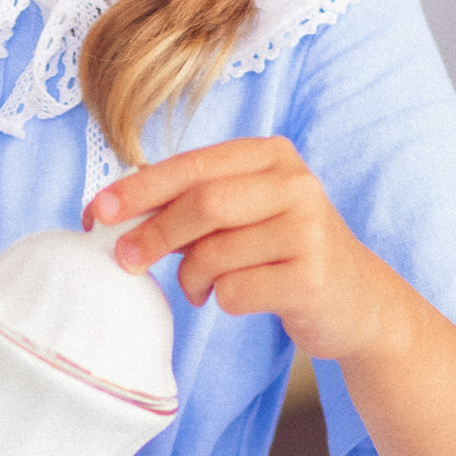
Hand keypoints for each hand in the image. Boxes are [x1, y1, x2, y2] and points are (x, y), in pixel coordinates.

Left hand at [85, 139, 399, 367]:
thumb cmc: (282, 251)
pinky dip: (221, 300)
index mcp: (273, 155)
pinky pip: (236, 292)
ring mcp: (309, 231)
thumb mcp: (246, 211)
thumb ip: (192, 202)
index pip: (193, 166)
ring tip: (198, 288)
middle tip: (125, 259)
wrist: (356, 300)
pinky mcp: (311, 279)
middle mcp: (297, 184)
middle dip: (153, 234)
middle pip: (203, 204)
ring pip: (215, 253)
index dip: (140, 188)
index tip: (99, 210)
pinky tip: (238, 298)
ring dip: (191, 278)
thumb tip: (112, 210)